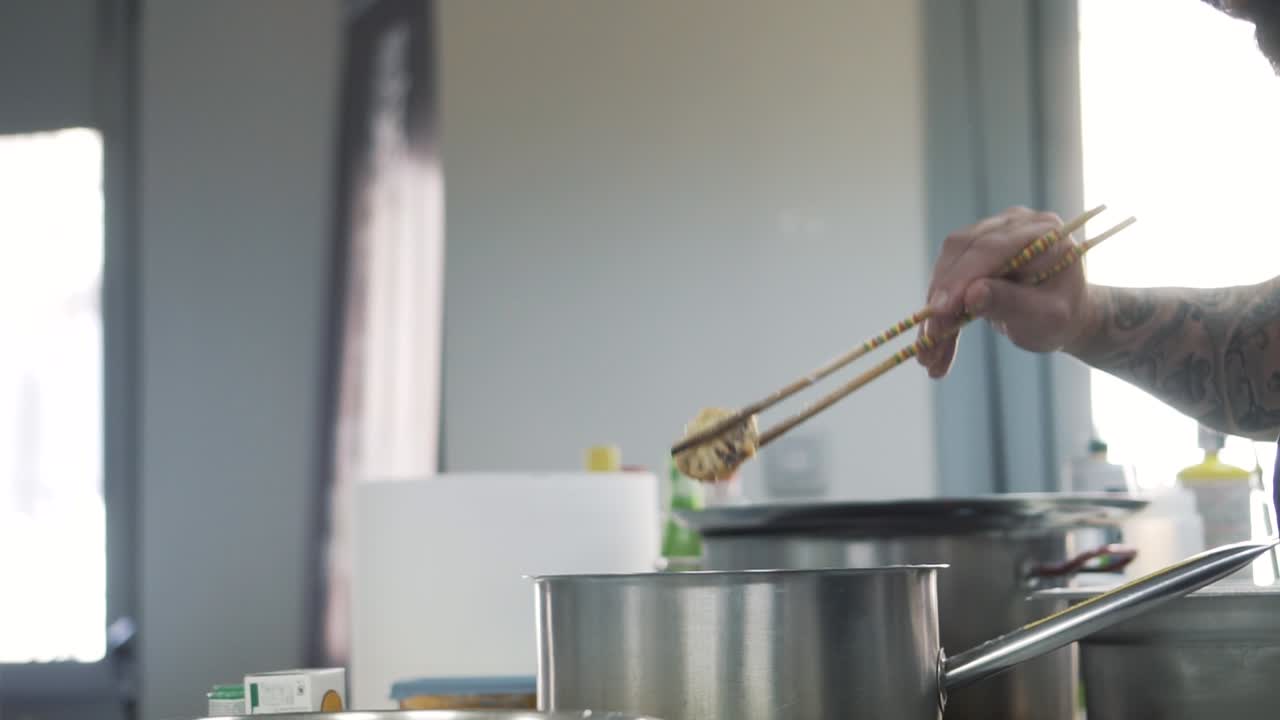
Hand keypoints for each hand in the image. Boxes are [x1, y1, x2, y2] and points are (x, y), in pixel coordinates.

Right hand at [917, 206, 1093, 378]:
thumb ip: (1012, 303)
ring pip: (947, 265)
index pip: (992, 247)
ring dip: (934, 308)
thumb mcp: (1046, 317)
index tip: (940, 311)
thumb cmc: (1062, 318)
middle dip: (943, 296)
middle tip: (931, 336)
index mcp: (1042, 232)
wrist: (1062, 319)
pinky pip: (945, 278)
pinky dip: (937, 313)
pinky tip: (931, 344)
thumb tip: (971, 294)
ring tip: (929, 351)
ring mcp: (990, 235)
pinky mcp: (972, 254)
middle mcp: (1013, 224)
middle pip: (962, 251)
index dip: (962, 277)